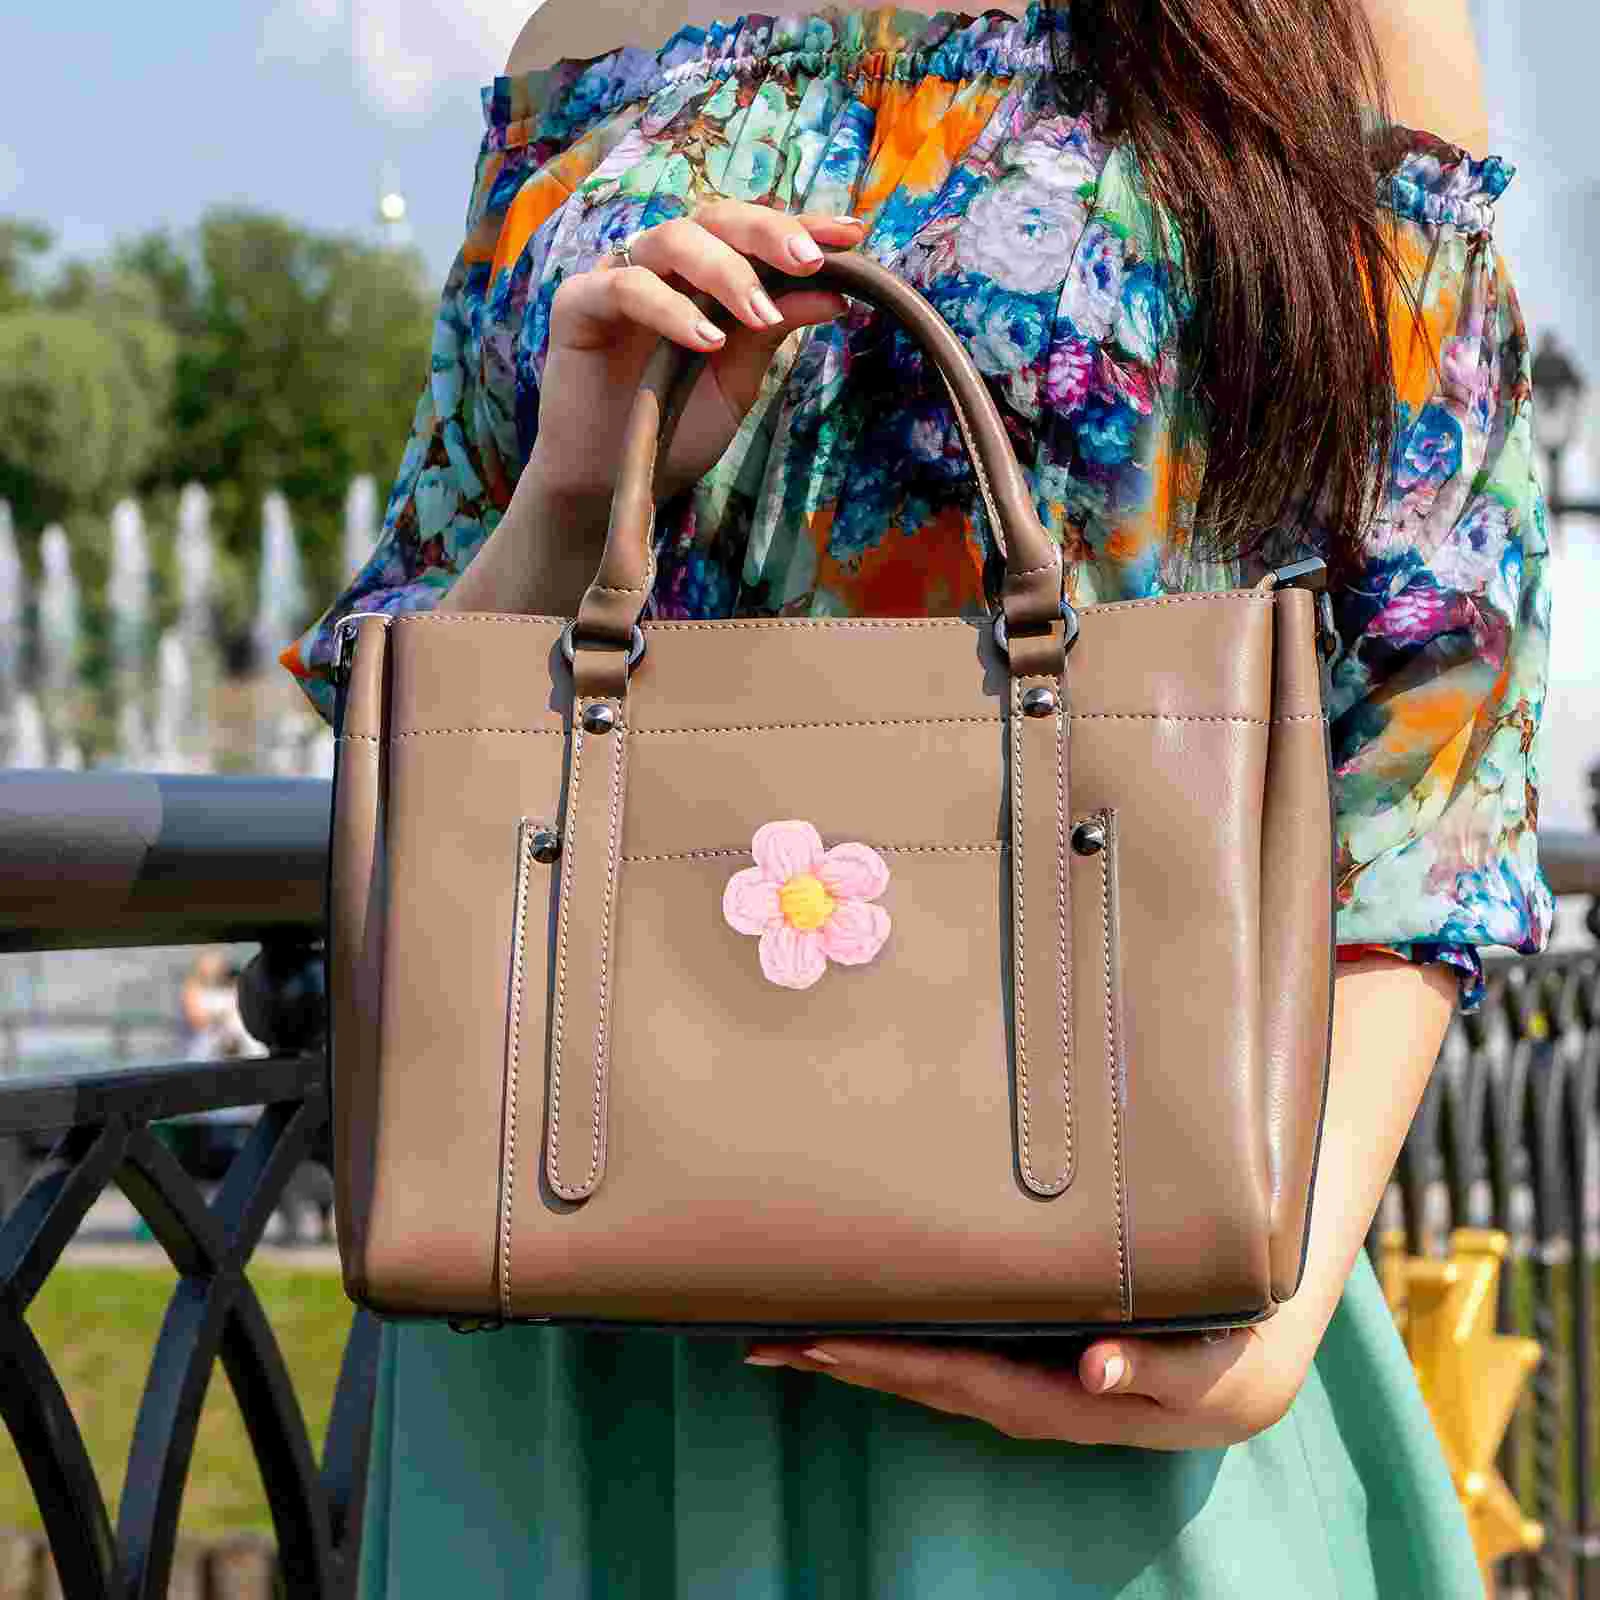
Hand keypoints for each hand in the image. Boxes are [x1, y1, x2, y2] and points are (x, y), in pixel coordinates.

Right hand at [530, 201, 866, 505]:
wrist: (616, 479)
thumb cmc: (675, 426)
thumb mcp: (737, 380)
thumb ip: (771, 332)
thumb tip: (835, 295)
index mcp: (702, 275)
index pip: (752, 234)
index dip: (799, 226)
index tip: (850, 234)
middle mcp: (662, 265)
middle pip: (715, 218)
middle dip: (767, 234)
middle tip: (809, 263)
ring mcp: (619, 276)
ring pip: (674, 239)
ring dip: (725, 272)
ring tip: (760, 316)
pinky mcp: (578, 302)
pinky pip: (627, 287)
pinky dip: (671, 309)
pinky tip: (706, 341)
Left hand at [744, 1314, 1319, 1451]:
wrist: (1248, 1377)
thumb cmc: (1226, 1361)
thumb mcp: (1205, 1367)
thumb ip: (1152, 1367)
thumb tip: (1097, 1375)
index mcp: (1059, 1398)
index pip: (957, 1376)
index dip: (890, 1361)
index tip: (826, 1342)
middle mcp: (1027, 1398)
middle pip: (920, 1380)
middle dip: (844, 1362)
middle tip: (767, 1341)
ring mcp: (1022, 1385)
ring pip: (924, 1373)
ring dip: (857, 1358)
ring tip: (788, 1339)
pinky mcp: (1027, 1366)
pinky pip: (946, 1360)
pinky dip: (895, 1349)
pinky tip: (860, 1333)